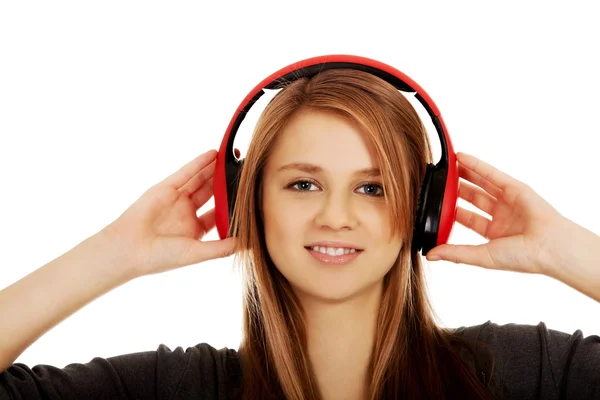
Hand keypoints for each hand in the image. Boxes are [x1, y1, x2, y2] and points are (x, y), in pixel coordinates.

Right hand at [101, 149, 236, 277]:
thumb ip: (221, 248)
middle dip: (226, 183)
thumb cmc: (159, 257)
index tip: (249, 197)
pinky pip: (186, 173)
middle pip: (211, 193)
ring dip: (215, 169)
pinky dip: (199, 163)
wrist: (128, 249)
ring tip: (233, 158)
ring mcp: (176, 199)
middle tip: (245, 172)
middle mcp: (186, 213)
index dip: (232, 205)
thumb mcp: (195, 253)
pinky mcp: (165, 188)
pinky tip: (213, 154)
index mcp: (195, 230)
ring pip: (200, 180)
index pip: (218, 213)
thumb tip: (246, 244)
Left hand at [426, 152, 564, 275]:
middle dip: (455, 190)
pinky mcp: (516, 188)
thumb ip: (455, 253)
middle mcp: (502, 216)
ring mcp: (509, 201)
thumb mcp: (482, 256)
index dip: (451, 211)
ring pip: (481, 184)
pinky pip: (492, 174)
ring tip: (445, 167)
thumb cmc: (523, 257)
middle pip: (473, 198)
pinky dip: (476, 164)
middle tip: (437, 182)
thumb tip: (430, 255)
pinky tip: (460, 157)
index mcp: (494, 233)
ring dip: (463, 174)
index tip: (435, 205)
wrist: (550, 247)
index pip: (467, 218)